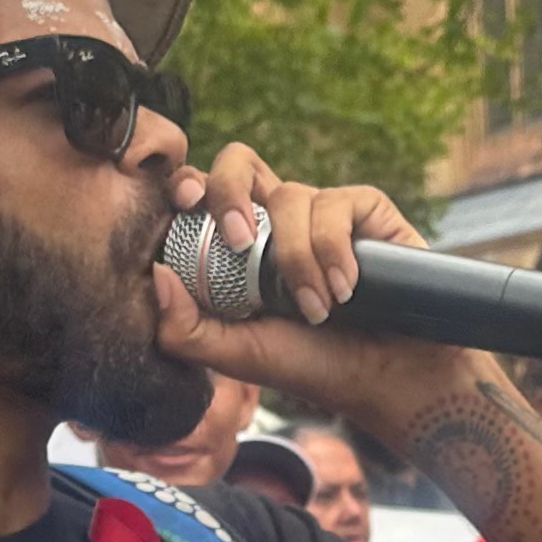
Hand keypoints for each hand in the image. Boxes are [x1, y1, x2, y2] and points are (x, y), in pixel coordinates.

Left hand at [140, 139, 461, 421]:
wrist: (385, 379)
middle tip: (240, 242)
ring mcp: (322, 212)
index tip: (186, 203)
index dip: (190, 185)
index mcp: (240, 246)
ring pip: (291, 194)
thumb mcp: (236, 355)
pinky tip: (347, 289)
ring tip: (319, 309)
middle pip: (240, 162)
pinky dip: (335, 249)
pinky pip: (339, 204)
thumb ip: (184, 329)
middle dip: (230, 189)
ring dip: (299, 259)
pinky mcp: (367, 211)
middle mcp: (278, 220)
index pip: (204, 194)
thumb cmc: (312, 367)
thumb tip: (156, 275)